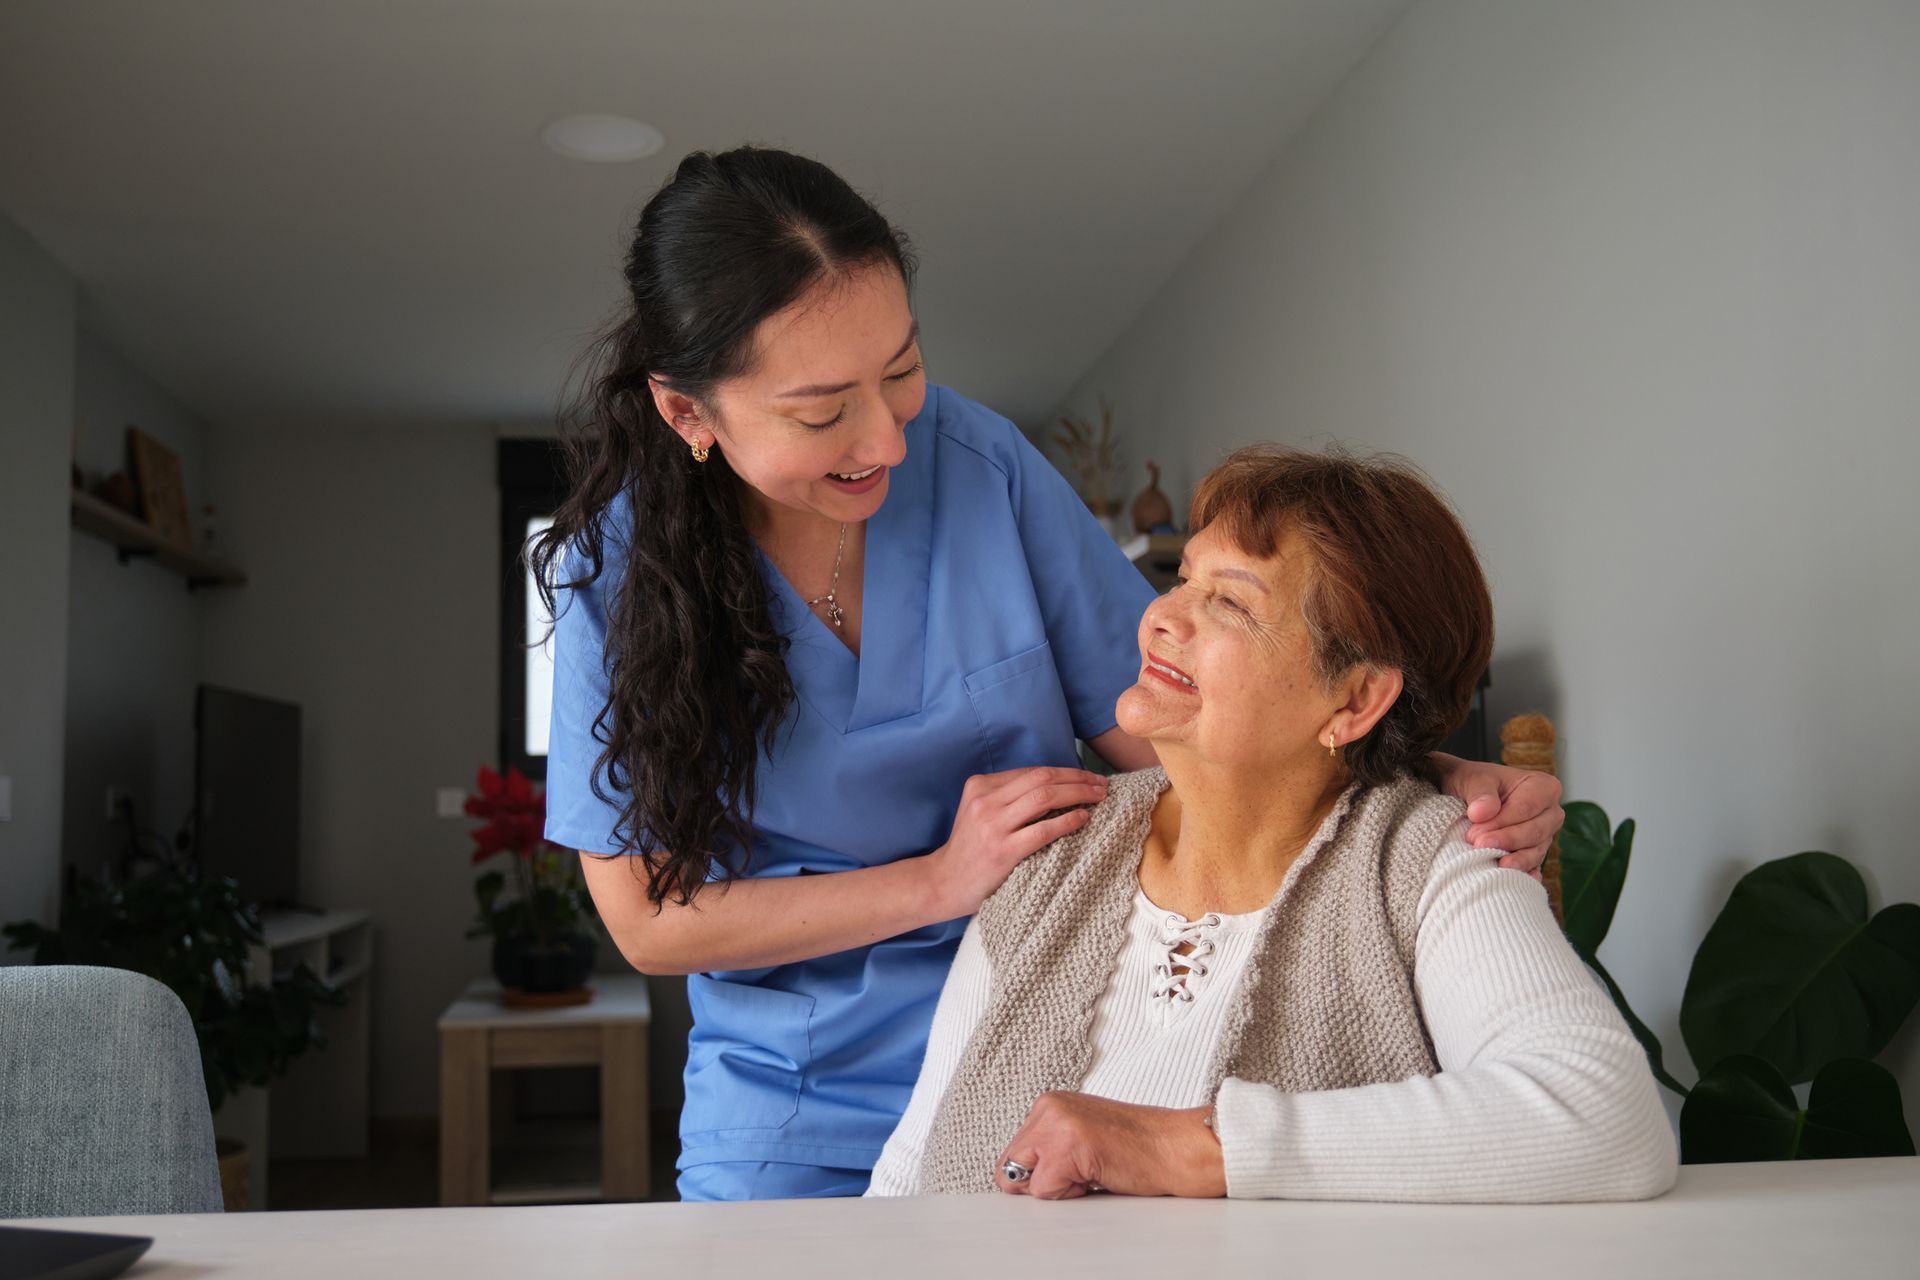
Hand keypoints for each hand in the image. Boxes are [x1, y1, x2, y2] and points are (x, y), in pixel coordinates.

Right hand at [924, 768, 1107, 918]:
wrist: (943, 883)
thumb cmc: (969, 849)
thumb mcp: (979, 812)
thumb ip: (1008, 797)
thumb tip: (1057, 787)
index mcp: (980, 785)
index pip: (1031, 771)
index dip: (1064, 771)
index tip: (1087, 776)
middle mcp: (985, 800)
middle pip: (1042, 778)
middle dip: (1077, 778)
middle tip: (1101, 784)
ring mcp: (993, 825)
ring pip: (1045, 797)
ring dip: (1078, 794)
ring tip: (1099, 797)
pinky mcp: (1003, 850)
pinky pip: (1043, 830)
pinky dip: (1068, 820)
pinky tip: (1084, 819)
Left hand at [995, 1092, 1224, 1198]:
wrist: (1177, 1146)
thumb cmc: (1139, 1148)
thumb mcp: (1084, 1138)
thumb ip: (1049, 1149)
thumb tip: (1015, 1179)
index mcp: (1050, 1104)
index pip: (1013, 1156)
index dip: (1038, 1176)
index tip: (1072, 1170)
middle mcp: (1048, 1107)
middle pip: (1009, 1168)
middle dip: (1040, 1183)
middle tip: (1084, 1172)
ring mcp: (1055, 1123)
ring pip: (1023, 1181)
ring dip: (1056, 1188)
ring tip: (1093, 1170)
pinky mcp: (1066, 1146)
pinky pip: (1043, 1190)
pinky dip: (1069, 1195)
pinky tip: (1099, 1174)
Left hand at [1429, 752, 1563, 876]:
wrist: (1466, 797)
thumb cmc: (1474, 783)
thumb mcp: (1472, 780)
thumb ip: (1479, 793)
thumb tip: (1482, 812)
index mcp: (1543, 787)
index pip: (1527, 808)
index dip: (1502, 822)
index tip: (1475, 833)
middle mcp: (1551, 812)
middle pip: (1535, 831)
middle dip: (1508, 840)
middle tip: (1479, 846)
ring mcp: (1545, 836)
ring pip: (1536, 851)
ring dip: (1515, 860)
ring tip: (1496, 867)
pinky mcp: (1534, 854)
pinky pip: (1533, 867)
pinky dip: (1523, 873)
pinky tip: (1513, 881)